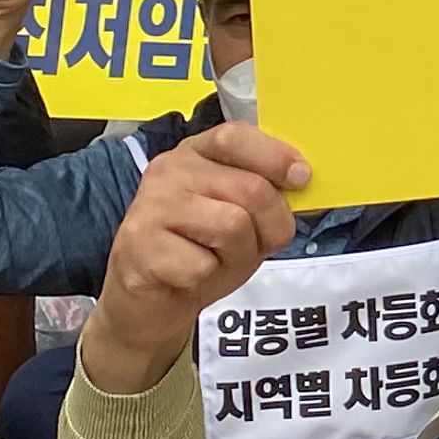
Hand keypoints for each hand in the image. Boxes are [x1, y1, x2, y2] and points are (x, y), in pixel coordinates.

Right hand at [77, 124, 311, 390]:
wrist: (151, 301)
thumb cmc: (205, 252)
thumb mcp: (245, 216)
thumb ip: (266, 192)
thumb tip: (300, 176)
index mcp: (197, 153)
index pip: (235, 136)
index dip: (274, 156)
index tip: (301, 178)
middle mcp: (169, 170)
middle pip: (250, 189)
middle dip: (268, 227)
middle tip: (249, 246)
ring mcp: (149, 205)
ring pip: (231, 226)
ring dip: (237, 256)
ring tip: (214, 260)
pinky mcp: (137, 244)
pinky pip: (202, 265)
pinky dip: (206, 279)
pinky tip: (185, 276)